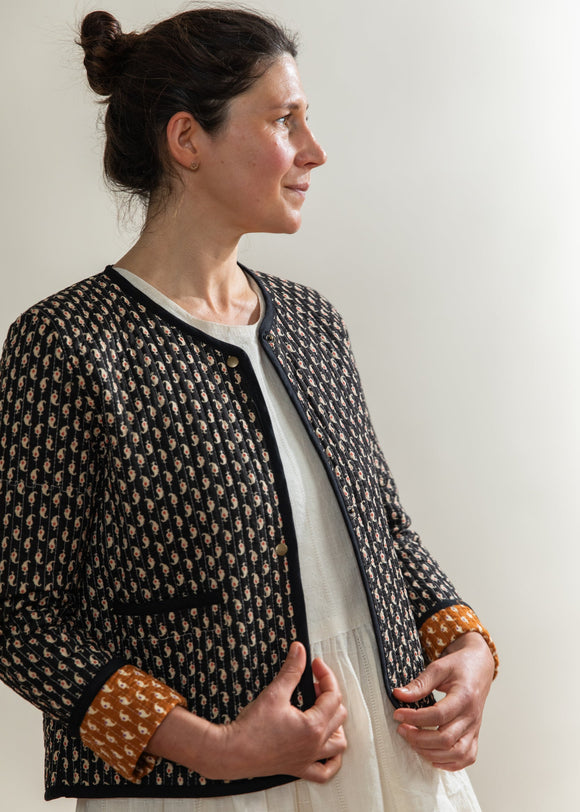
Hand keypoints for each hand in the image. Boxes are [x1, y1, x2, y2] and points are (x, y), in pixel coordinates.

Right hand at [220, 641, 346, 781]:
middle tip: (313, 684)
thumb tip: (299, 650)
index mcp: (314, 727)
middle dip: (329, 695)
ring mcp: (308, 759)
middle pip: (338, 716)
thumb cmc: (251, 728)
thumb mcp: (275, 693)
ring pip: (338, 745)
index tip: (315, 665)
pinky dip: (331, 761)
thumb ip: (291, 669)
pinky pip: (324, 772)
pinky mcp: (298, 768)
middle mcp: (315, 745)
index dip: (326, 676)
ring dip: (336, 726)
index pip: (333, 696)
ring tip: (323, 712)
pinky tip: (325, 748)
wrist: (232, 753)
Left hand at [392, 631, 493, 770]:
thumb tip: (399, 695)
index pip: (438, 715)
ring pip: (457, 753)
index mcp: (464, 697)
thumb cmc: (459, 666)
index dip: (415, 718)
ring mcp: (474, 728)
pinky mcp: (475, 735)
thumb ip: (419, 683)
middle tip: (402, 729)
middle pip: (446, 739)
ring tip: (413, 742)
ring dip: (431, 753)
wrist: (480, 667)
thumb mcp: (439, 667)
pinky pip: (467, 757)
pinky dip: (450, 763)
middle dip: (419, 738)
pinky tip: (433, 757)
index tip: (397, 714)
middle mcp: (471, 716)